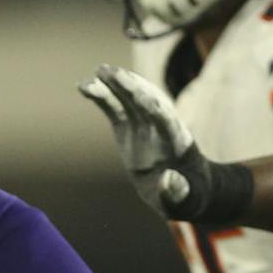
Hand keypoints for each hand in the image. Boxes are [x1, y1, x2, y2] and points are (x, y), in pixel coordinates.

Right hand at [79, 64, 242, 224]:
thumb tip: (168, 180)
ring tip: (96, 73)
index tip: (139, 94)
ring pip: (129, 100)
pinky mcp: (129, 127)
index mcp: (177, 142)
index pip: (166, 120)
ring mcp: (144, 125)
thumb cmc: (187, 196)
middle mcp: (161, 127)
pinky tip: (85, 86)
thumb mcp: (185, 200)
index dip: (152, 107)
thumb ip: (178, 192)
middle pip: (146, 101)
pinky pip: (115, 108)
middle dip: (130, 87)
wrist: (184, 189)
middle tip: (112, 72)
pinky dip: (102, 97)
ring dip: (115, 84)